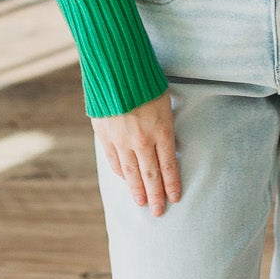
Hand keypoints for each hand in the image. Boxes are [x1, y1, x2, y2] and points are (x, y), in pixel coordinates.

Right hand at [91, 89, 179, 215]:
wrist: (115, 66)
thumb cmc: (146, 79)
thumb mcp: (164, 102)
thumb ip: (164, 126)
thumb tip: (166, 145)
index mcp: (161, 130)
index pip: (169, 166)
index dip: (172, 184)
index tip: (175, 198)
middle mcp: (142, 140)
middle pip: (151, 175)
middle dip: (156, 195)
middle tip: (159, 212)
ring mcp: (121, 139)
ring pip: (131, 172)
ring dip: (137, 190)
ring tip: (142, 203)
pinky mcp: (104, 135)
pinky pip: (114, 160)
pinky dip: (120, 173)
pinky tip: (125, 180)